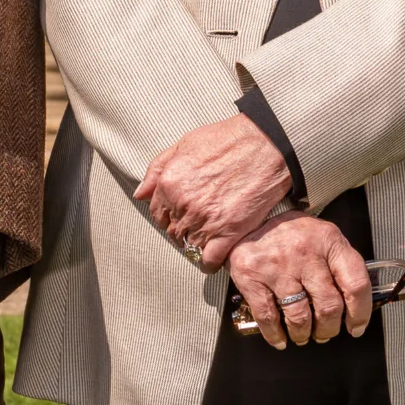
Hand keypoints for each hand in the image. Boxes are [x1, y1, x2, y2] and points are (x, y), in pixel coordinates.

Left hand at [135, 113, 293, 269]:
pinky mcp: (229, 233)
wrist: (265, 145)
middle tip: (196, 223)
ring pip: (190, 246)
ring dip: (196, 244)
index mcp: (170, 184)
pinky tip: (212, 260)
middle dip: (182, 229)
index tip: (179, 214)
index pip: (157, 213)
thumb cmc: (226, 140)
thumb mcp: (183, 145)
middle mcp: (183, 205)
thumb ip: (157, 170)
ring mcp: (205, 221)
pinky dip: (208, 264)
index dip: (168, 214)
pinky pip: (209, 260)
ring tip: (207, 236)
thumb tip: (140, 193)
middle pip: (173, 231)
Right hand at [226, 211, 371, 348]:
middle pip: (328, 306)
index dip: (360, 313)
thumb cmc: (293, 234)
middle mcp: (305, 251)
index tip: (355, 327)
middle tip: (325, 332)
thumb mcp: (322, 238)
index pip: (355, 284)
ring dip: (303, 334)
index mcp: (329, 240)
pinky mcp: (251, 275)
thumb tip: (355, 305)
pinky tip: (280, 338)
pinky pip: (268, 317)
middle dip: (328, 328)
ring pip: (300, 316)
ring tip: (302, 335)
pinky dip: (275, 335)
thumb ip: (339, 265)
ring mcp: (277, 264)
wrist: (250, 217)